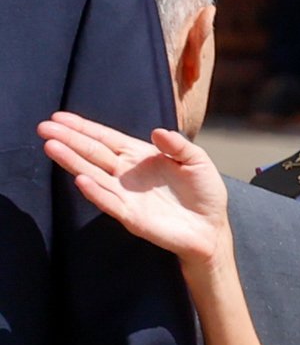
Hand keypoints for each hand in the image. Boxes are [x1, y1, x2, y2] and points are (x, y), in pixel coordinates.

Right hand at [38, 112, 229, 265]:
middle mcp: (126, 174)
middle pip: (92, 153)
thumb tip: (157, 132)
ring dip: (72, 161)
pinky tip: (80, 179)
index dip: (83, 128)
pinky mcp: (130, 216)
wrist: (211, 227)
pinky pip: (108, 202)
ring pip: (92, 174)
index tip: (58, 116)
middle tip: (44, 127)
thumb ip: (178, 145)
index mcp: (139, 156)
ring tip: (51, 146)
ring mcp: (125, 195)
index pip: (106, 138)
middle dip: (68, 139)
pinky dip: (95, 191)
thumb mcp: (197, 161)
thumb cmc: (204, 192)